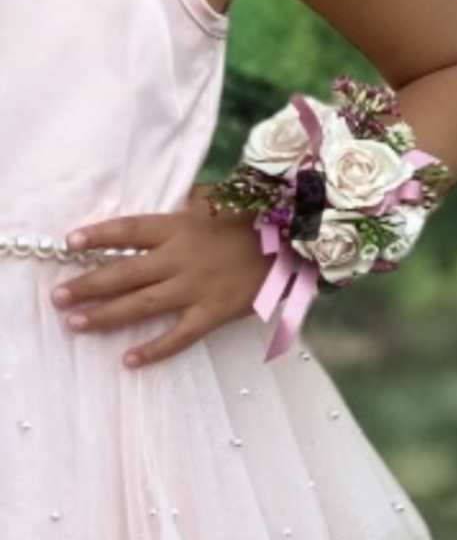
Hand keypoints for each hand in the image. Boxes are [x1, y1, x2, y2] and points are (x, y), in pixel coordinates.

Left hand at [50, 183, 273, 368]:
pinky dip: (155, 349)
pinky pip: (180, 335)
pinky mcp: (214, 312)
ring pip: (142, 304)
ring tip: (76, 323)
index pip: (129, 229)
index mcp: (180, 226)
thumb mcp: (221, 201)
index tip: (70, 243)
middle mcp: (180, 257)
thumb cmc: (255, 221)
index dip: (98, 236)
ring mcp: (196, 287)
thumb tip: (179, 200)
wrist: (293, 244)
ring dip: (106, 315)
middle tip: (58, 297)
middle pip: (124, 272)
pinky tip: (130, 360)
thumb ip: (193, 202)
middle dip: (87, 284)